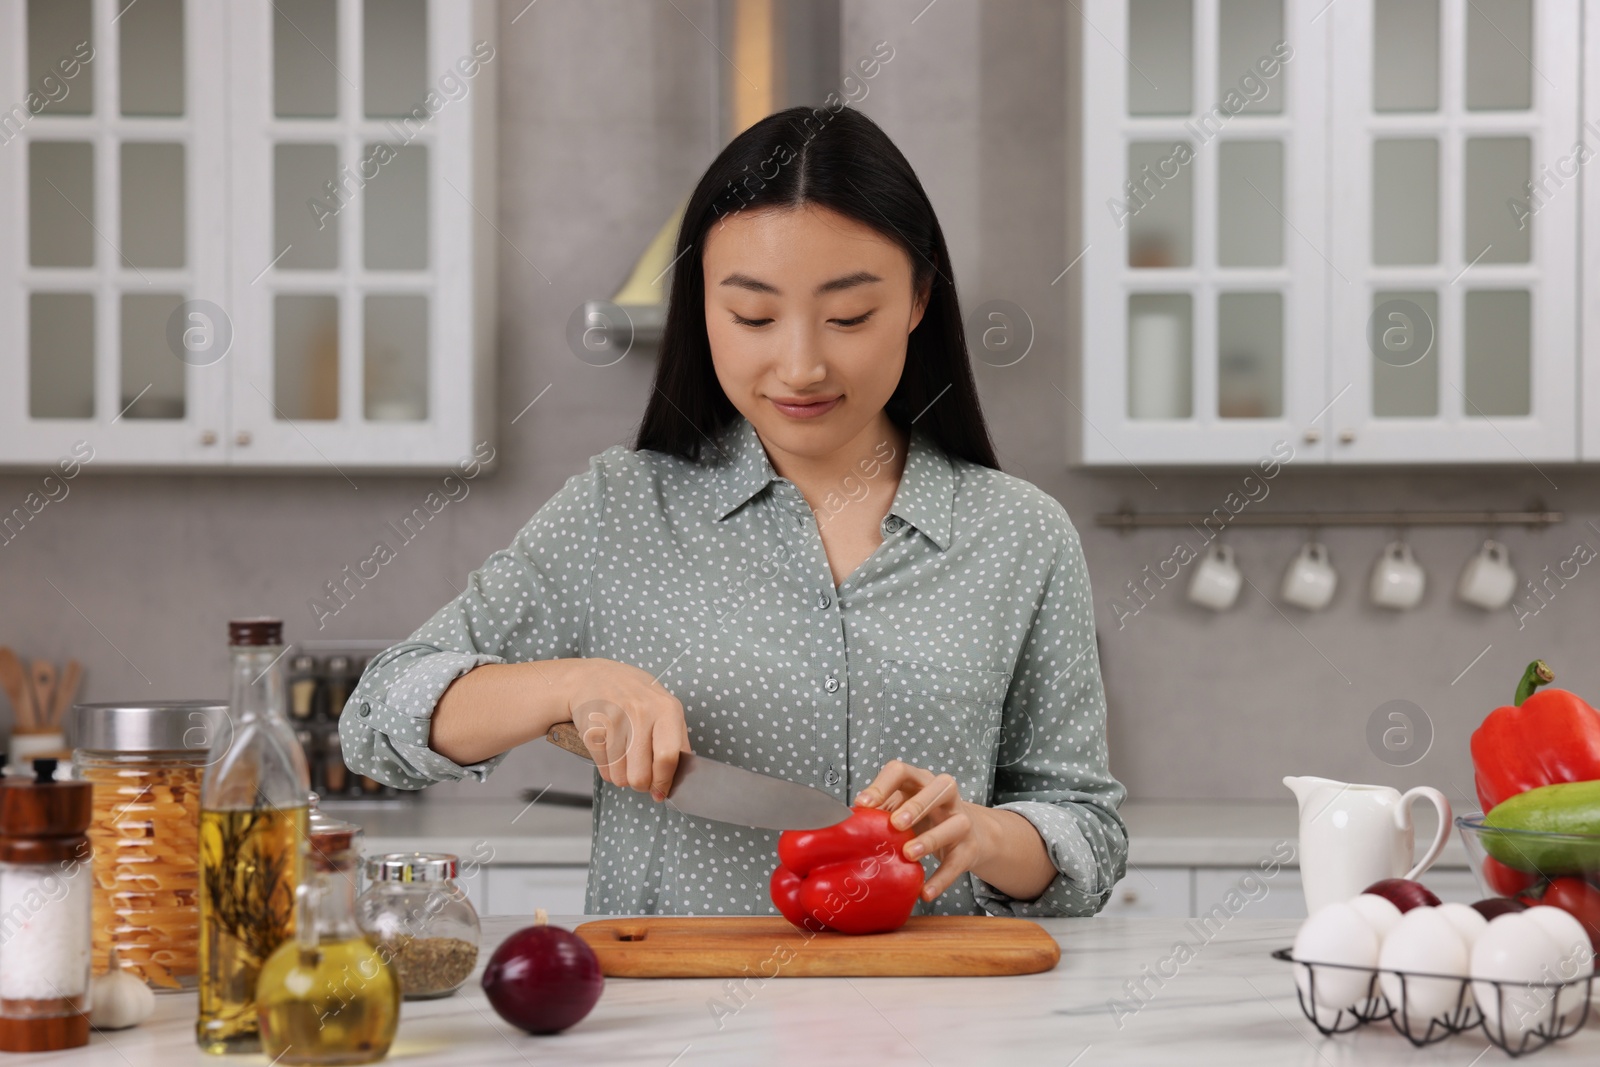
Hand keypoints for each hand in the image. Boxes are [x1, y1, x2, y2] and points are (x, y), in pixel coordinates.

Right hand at [562, 659, 689, 801]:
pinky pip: (603, 771)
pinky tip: (611, 751)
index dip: (664, 782)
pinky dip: (608, 769)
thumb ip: (676, 743)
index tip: (661, 792)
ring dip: (623, 777)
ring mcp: (615, 720)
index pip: (668, 758)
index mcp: (667, 709)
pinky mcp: (593, 730)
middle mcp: (641, 713)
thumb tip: (676, 781)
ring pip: (620, 778)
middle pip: (641, 775)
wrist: (594, 678)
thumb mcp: (664, 710)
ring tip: (624, 758)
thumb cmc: (636, 698)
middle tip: (640, 776)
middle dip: (641, 784)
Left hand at [853, 759, 999, 901]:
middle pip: (939, 788)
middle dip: (917, 805)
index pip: (901, 771)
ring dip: (931, 839)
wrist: (970, 834)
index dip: (882, 785)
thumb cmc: (925, 817)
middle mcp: (945, 796)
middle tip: (895, 823)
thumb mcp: (903, 808)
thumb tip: (846, 826)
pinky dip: (941, 879)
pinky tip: (926, 892)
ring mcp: (961, 820)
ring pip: (955, 824)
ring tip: (909, 854)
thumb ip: (880, 812)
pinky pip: (957, 863)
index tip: (864, 805)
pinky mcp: (969, 848)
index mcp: (920, 781)